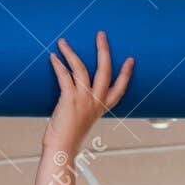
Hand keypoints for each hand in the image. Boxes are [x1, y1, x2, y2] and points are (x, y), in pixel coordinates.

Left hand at [44, 31, 133, 154]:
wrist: (61, 150)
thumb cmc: (68, 139)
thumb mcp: (81, 122)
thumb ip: (83, 109)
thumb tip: (73, 98)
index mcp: (101, 108)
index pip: (119, 89)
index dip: (126, 74)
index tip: (130, 60)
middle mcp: (95, 102)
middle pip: (105, 70)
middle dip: (103, 50)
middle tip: (101, 35)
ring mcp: (83, 99)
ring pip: (81, 68)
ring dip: (71, 52)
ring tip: (63, 42)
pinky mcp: (70, 99)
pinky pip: (65, 75)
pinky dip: (58, 64)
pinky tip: (53, 57)